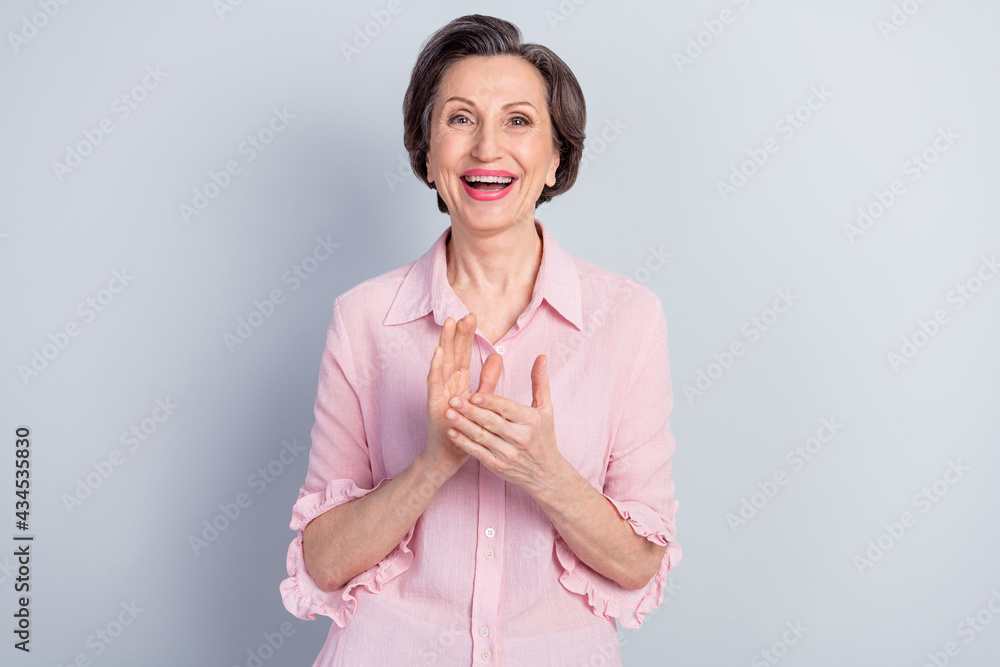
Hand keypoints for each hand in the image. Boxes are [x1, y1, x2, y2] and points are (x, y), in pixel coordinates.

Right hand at [423, 313, 502, 473]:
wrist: (449, 455)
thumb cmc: (464, 428)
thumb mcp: (480, 400)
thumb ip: (488, 379)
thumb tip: (498, 355)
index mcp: (458, 381)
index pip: (463, 353)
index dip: (467, 335)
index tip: (473, 317)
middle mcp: (447, 383)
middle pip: (452, 353)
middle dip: (458, 333)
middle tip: (465, 314)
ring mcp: (438, 392)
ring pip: (442, 362)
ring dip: (445, 342)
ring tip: (449, 323)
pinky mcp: (433, 403)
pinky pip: (434, 382)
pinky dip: (435, 366)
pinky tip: (439, 352)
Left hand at [442, 354, 567, 495]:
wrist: (546, 473)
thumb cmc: (544, 436)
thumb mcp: (546, 409)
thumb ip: (540, 382)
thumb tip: (541, 356)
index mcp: (530, 420)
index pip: (507, 409)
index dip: (490, 402)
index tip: (474, 394)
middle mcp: (519, 437)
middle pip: (491, 422)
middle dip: (470, 411)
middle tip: (452, 400)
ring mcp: (507, 453)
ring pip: (481, 437)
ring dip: (463, 425)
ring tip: (447, 413)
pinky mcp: (497, 465)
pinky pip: (477, 452)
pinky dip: (464, 443)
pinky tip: (452, 432)